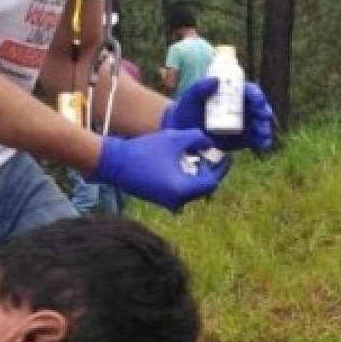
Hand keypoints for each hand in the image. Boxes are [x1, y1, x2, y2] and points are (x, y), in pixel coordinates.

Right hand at [91, 129, 231, 212]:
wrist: (113, 163)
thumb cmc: (144, 150)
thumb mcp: (174, 138)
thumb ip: (197, 138)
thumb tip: (210, 142)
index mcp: (183, 190)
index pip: (212, 182)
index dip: (221, 168)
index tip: (226, 156)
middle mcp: (178, 201)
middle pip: (203, 187)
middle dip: (209, 170)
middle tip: (212, 154)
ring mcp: (168, 203)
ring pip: (193, 189)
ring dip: (198, 173)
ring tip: (199, 155)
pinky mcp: (161, 200)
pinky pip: (181, 190)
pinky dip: (186, 177)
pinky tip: (184, 162)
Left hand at [160, 78, 274, 151]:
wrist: (185, 134)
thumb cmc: (187, 111)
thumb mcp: (190, 97)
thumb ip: (200, 87)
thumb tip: (216, 80)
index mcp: (233, 94)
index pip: (250, 91)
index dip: (257, 95)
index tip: (257, 101)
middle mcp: (243, 107)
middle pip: (260, 107)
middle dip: (264, 112)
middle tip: (263, 117)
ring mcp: (245, 124)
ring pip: (261, 123)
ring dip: (265, 127)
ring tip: (262, 133)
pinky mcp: (246, 139)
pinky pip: (258, 140)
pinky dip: (263, 142)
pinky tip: (263, 144)